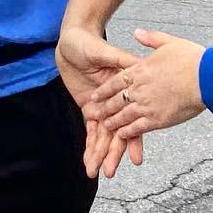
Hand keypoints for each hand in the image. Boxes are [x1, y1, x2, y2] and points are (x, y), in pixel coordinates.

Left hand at [56, 24, 144, 180]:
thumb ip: (120, 60)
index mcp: (125, 91)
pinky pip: (91, 131)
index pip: (131, 119)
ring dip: (100, 154)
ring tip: (95, 173)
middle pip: (117, 133)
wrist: (73, 40)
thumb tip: (138, 63)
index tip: (136, 159)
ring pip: (104, 136)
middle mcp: (117, 103)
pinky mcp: (89, 109)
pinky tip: (89, 162)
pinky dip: (90, 146)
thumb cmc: (90, 43)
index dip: (133, 140)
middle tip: (109, 173)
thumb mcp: (106, 52)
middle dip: (113, 154)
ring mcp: (103, 108)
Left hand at [88, 29, 206, 140]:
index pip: (115, 81)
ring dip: (112, 121)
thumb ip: (150, 39)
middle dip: (104, 108)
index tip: (96, 95)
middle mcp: (140, 88)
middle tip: (95, 113)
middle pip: (116, 100)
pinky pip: (136, 128)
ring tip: (105, 125)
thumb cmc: (192, 60)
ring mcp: (147, 105)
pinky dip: (127, 132)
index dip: (104, 90)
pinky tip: (121, 135)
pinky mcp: (157, 119)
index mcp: (141, 70)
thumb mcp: (169, 42)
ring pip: (123, 116)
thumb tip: (138, 32)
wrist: (207, 78)